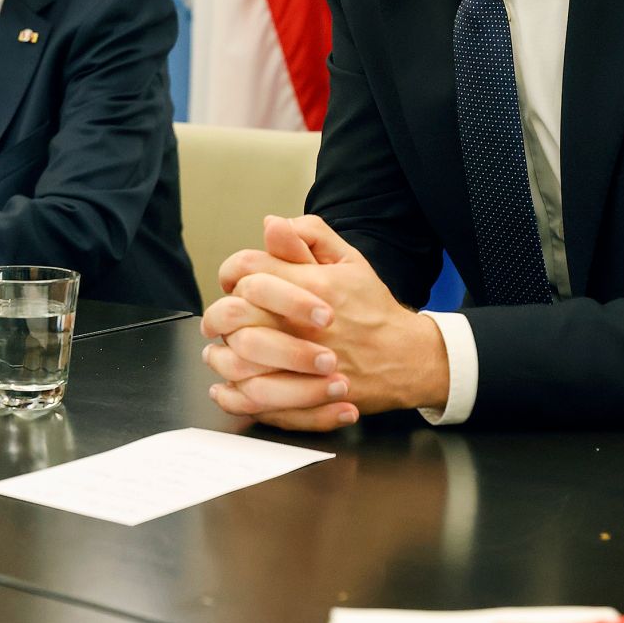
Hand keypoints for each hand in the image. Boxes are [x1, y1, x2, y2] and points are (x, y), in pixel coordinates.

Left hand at [201, 215, 447, 428]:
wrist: (407, 358)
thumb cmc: (374, 310)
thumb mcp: (350, 261)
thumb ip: (310, 236)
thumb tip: (272, 223)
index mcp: (311, 286)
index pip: (247, 268)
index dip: (231, 272)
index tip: (232, 282)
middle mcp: (301, 324)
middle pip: (232, 312)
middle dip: (216, 315)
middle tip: (217, 321)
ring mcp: (300, 364)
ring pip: (236, 358)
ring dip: (220, 354)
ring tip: (219, 351)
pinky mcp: (303, 398)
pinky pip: (252, 398)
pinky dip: (232, 394)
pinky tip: (229, 385)